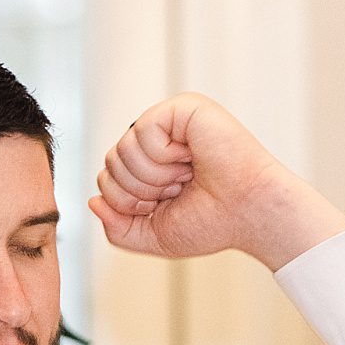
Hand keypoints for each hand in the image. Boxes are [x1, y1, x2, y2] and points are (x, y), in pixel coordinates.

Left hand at [89, 93, 344, 270]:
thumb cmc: (212, 223)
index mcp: (151, 163)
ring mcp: (170, 120)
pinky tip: (190, 158)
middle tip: (179, 189)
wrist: (251, 214)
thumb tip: (93, 201)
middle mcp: (159, 138)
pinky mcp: (182, 108)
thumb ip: (117, 227)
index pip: (108, 178)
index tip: (167, 204)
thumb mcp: (153, 236)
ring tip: (187, 175)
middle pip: (110, 163)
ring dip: (153, 176)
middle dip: (140, 190)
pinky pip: (142, 132)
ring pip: (121, 150)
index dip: (130, 202)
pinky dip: (163, 157)